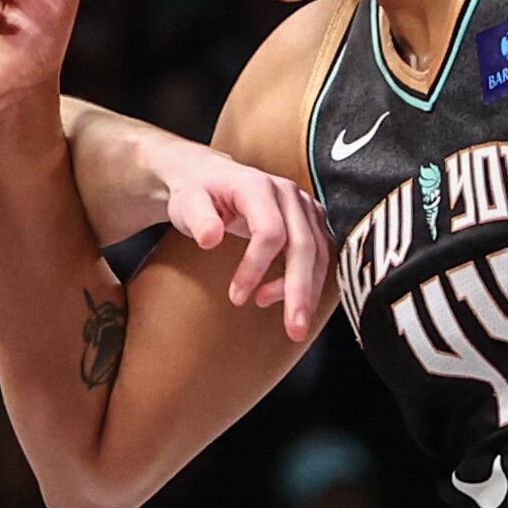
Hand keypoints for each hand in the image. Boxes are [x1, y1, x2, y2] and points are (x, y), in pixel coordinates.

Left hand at [121, 120, 330, 343]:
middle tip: (294, 330)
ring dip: (307, 291)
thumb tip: (209, 237)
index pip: (271, 232)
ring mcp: (303, 205)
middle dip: (299, 291)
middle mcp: (287, 194)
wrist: (210, 177)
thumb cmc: (198, 192)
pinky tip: (282, 297)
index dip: (256, 268)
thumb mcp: (187, 202)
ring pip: (319, 253)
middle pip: (304, 246)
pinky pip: (320, 253)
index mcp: (258, 187)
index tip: (236, 296)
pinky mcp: (310, 219)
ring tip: (288, 323)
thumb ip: (198, 219)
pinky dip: (308, 280)